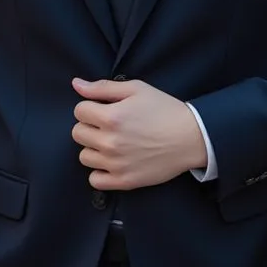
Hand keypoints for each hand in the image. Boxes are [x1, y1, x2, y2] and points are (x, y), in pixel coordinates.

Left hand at [72, 78, 206, 189]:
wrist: (191, 137)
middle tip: (108, 125)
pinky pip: (95, 180)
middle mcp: (110, 142)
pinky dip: (100, 171)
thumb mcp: (136, 89)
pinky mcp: (124, 181)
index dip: (90, 107)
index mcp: (112, 117)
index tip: (104, 108)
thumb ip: (102, 87)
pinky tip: (112, 161)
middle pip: (78, 133)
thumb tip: (76, 85)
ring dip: (94, 148)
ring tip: (112, 142)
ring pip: (84, 156)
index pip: (79, 111)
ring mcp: (116, 164)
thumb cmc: (164, 109)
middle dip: (90, 125)